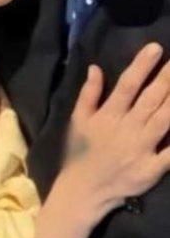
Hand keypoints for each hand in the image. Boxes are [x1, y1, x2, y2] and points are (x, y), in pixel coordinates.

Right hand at [33, 43, 169, 237]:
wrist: (83, 189)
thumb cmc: (79, 152)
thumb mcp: (77, 119)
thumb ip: (88, 93)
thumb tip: (95, 67)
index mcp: (108, 115)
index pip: (127, 85)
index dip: (142, 66)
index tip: (155, 48)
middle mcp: (127, 128)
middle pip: (152, 99)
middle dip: (167, 78)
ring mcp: (142, 148)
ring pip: (165, 120)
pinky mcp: (153, 168)